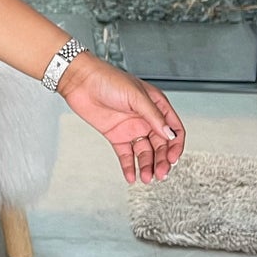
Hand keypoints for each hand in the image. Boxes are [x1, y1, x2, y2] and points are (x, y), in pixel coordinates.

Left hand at [56, 51, 185, 183]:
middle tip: (161, 173)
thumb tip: (169, 134)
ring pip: (144, 152)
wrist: (81, 81)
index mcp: (156, 106)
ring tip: (146, 178)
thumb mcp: (136, 96)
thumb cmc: (108, 79)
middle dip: (162, 160)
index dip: (175, 145)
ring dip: (147, 166)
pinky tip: (132, 176)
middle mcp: (146, 119)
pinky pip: (126, 155)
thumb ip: (154, 116)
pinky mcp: (116, 136)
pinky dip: (129, 166)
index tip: (172, 158)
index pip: (174, 130)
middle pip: (160, 145)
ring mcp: (131, 128)